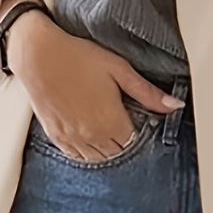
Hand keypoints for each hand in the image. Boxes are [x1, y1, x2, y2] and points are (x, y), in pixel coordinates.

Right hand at [7, 10, 183, 162]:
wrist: (37, 55)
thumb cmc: (78, 57)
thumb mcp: (119, 69)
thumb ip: (147, 92)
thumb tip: (175, 106)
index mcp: (111, 121)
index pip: (134, 141)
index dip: (138, 130)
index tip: (134, 118)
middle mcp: (92, 136)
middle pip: (117, 152)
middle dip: (123, 140)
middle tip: (121, 121)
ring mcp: (72, 138)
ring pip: (97, 158)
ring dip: (105, 148)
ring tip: (105, 127)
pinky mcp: (56, 136)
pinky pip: (76, 156)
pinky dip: (85, 151)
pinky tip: (88, 136)